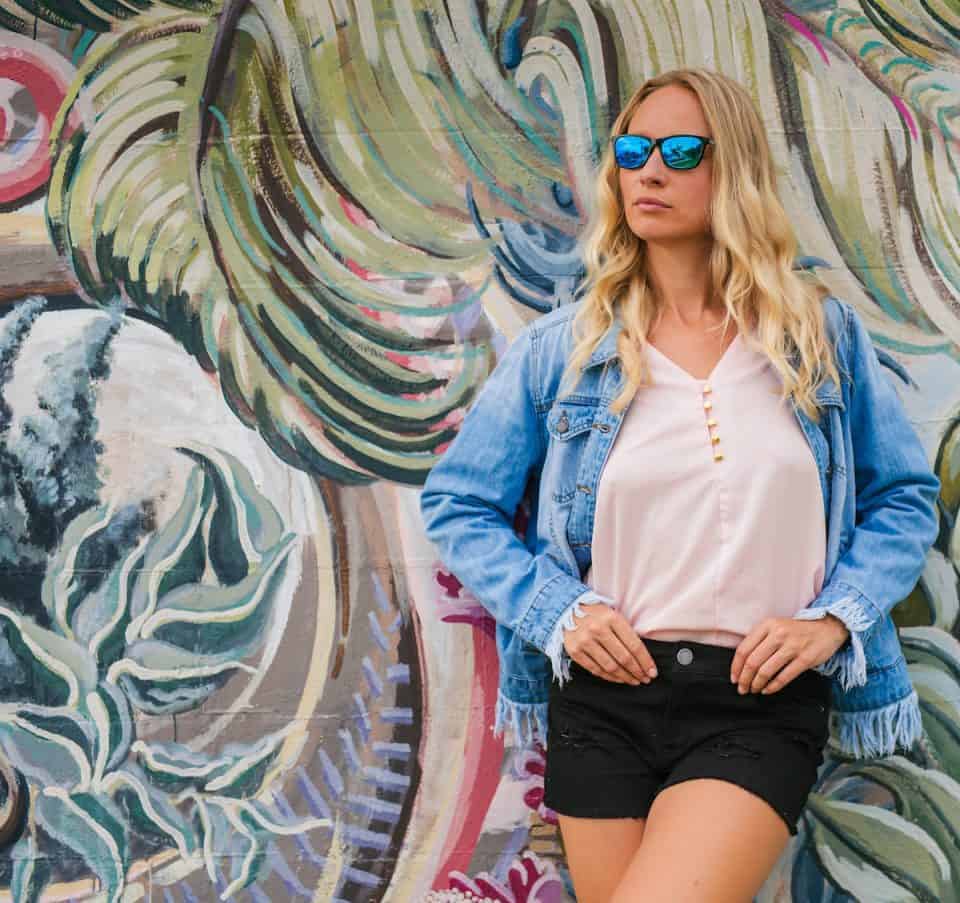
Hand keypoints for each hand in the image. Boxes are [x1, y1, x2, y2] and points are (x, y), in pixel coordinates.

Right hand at [563, 603, 658, 684]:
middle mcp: (597, 629)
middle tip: (645, 679)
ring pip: (611, 666)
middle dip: (638, 672)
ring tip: (633, 681)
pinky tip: (618, 678)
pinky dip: (609, 677)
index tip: (652, 671)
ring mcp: (584, 641)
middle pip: (624, 658)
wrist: (565, 609)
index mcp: (611, 618)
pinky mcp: (574, 651)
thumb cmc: (595, 613)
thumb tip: (643, 658)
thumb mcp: (613, 614)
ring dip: (625, 677)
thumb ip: (626, 632)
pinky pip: (595, 669)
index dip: (646, 662)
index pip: (634, 645)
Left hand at [730, 614, 849, 694]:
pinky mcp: (805, 658)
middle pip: (753, 662)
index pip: (744, 649)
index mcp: (767, 625)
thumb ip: (759, 640)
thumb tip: (741, 663)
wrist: (827, 627)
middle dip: (745, 679)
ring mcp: (792, 646)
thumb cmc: (796, 630)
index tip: (734, 678)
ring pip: (766, 670)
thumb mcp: (775, 627)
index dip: (736, 667)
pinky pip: (784, 677)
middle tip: (742, 689)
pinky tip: (767, 690)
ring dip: (757, 684)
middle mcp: (778, 634)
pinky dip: (773, 687)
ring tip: (754, 690)